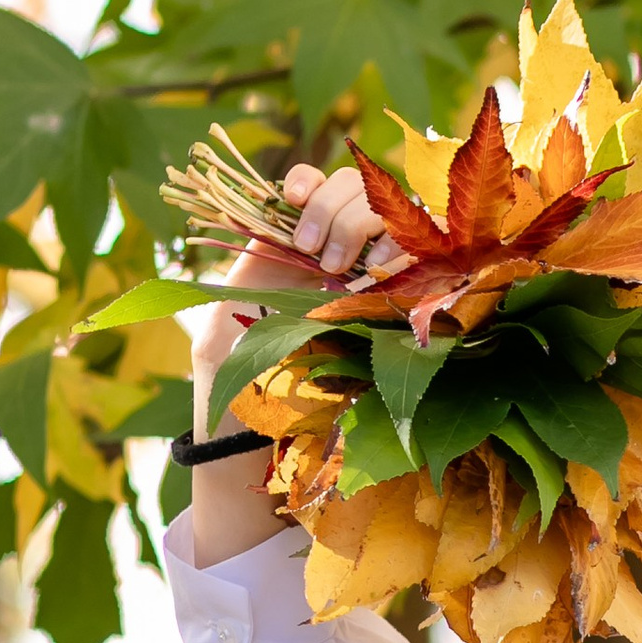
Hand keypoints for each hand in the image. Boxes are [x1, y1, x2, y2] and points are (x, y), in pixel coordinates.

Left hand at [181, 161, 407, 567]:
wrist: (262, 458)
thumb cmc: (230, 401)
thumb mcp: (217, 330)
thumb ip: (238, 275)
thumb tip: (267, 219)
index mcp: (289, 256)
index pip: (312, 189)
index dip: (310, 184)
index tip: (295, 203)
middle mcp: (337, 261)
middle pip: (356, 189)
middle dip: (337, 209)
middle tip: (320, 260)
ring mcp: (376, 283)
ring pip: (391, 213)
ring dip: (364, 226)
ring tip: (346, 271)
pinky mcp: (409, 309)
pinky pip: (423, 256)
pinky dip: (405, 247)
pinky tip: (382, 272)